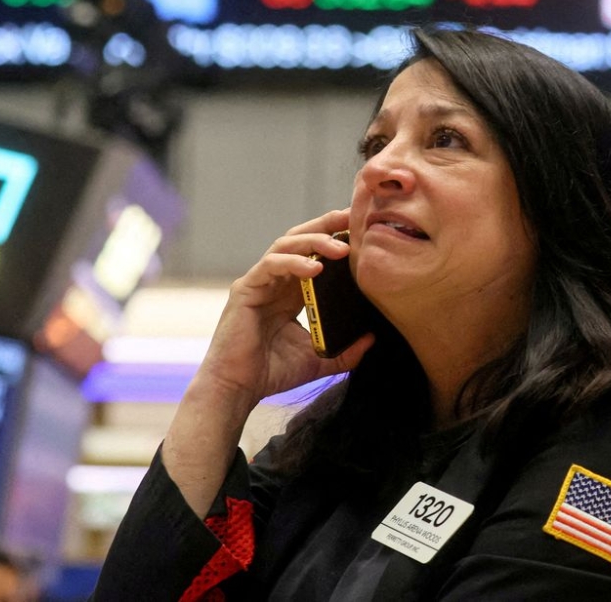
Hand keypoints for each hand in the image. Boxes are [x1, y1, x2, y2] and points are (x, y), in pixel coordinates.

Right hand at [195, 208, 374, 408]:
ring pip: (286, 245)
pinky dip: (293, 262)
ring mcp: (259, 282)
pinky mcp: (246, 289)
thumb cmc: (272, 374)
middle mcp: (275, 281)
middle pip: (300, 240)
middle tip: (351, 219)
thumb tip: (372, 339)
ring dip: (315, 242)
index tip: (361, 232)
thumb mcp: (319, 361)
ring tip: (341, 248)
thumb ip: (345, 352)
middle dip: (326, 226)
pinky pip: (271, 265)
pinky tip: (316, 268)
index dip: (335, 239)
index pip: (314, 255)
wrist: (238, 390)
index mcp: (292, 292)